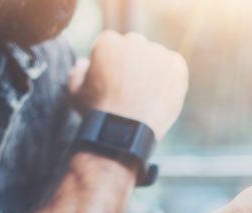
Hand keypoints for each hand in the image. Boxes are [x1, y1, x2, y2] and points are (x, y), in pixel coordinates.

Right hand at [68, 31, 188, 139]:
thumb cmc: (97, 113)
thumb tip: (83, 63)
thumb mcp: (75, 93)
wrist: (124, 131)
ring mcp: (157, 52)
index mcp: (108, 42)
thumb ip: (76, 73)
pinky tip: (159, 97)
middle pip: (135, 49)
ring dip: (152, 71)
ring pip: (155, 58)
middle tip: (131, 92)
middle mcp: (134, 41)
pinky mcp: (176, 65)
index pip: (112, 47)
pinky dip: (170, 80)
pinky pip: (174, 67)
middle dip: (133, 65)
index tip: (113, 84)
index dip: (112, 67)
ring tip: (146, 98)